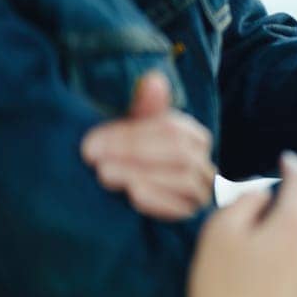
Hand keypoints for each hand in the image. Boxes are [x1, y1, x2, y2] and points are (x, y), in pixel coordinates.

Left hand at [81, 71, 214, 219]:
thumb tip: (153, 78)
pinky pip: (184, 209)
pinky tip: (132, 195)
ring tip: (105, 174)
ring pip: (182, 178)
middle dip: (133, 151)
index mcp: (194, 138)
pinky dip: (159, 200)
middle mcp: (204, 163)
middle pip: (178, 151)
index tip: (92, 141)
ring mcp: (202, 192)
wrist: (137, 211)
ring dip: (140, 174)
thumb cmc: (135, 166)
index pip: (171, 129)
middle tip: (93, 157)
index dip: (131, 133)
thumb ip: (146, 108)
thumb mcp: (138, 135)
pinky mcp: (193, 219)